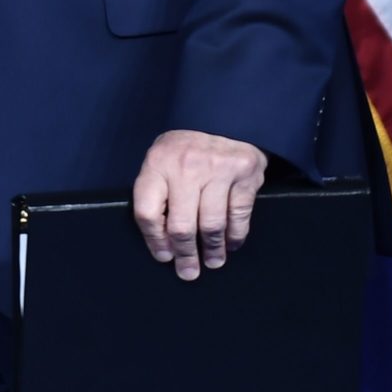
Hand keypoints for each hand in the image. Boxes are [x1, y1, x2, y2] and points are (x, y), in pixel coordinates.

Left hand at [132, 130, 268, 280]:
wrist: (224, 120)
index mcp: (157, 163)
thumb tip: (163, 243)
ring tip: (212, 262)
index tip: (164, 256)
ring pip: (211, 225)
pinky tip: (231, 244)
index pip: (147, 212)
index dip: (154, 241)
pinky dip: (235, 237)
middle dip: (186, 255)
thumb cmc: (186, 152)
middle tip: (189, 272)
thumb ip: (158, 194)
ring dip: (213, 251)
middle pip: (181, 226)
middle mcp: (185, 166)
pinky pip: (238, 216)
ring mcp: (217, 169)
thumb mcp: (162, 162)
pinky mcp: (244, 174)